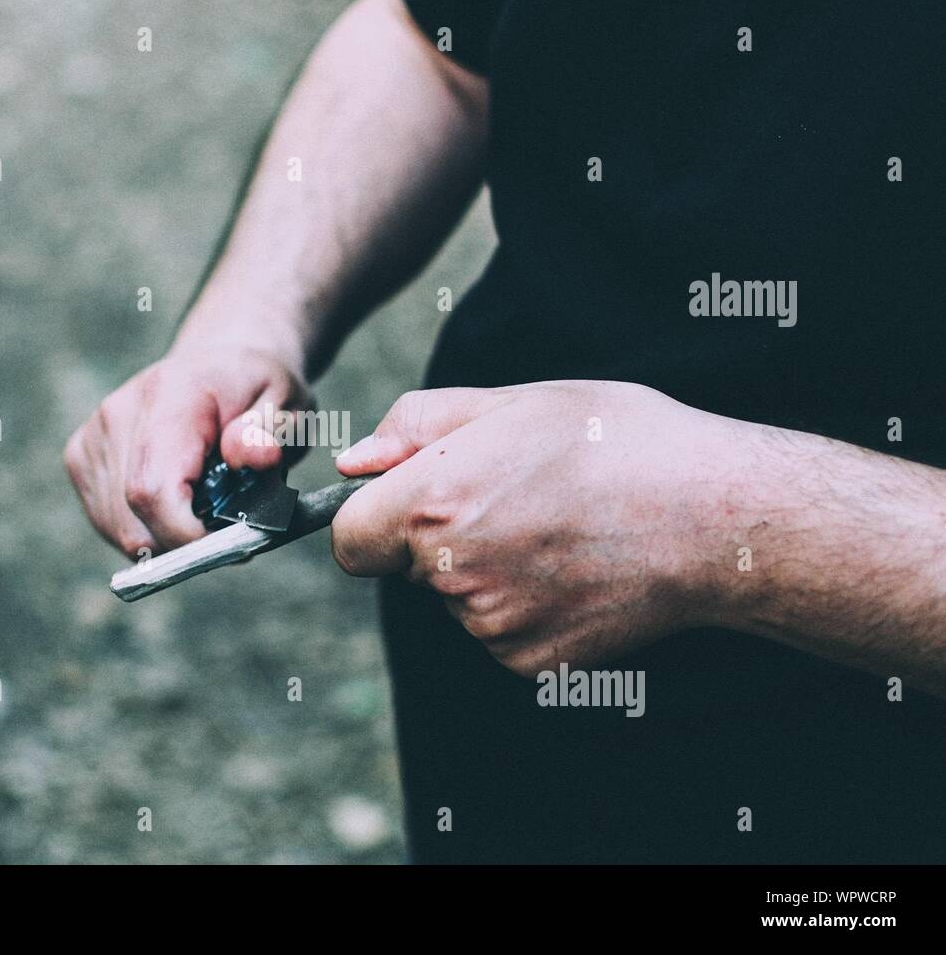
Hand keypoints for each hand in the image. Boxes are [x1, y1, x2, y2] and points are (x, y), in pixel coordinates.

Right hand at [65, 344, 311, 556]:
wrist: (220, 365)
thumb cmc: (257, 391)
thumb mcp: (289, 402)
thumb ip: (274, 431)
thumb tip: (250, 457)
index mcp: (171, 395)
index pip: (153, 488)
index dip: (184, 535)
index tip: (228, 546)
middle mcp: (118, 413)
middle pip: (132, 519)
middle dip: (184, 544)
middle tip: (228, 529)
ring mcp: (94, 436)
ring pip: (119, 530)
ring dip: (166, 539)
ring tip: (204, 506)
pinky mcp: (80, 457)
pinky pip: (109, 522)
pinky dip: (146, 529)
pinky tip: (176, 501)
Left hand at [332, 382, 748, 676]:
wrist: (714, 514)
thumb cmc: (615, 442)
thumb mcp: (511, 402)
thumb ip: (415, 426)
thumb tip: (353, 462)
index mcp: (433, 504)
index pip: (349, 540)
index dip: (371, 519)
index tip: (407, 503)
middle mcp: (452, 574)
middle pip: (407, 565)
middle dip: (437, 535)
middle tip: (516, 495)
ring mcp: (491, 625)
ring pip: (456, 598)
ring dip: (485, 570)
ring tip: (558, 528)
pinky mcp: (529, 661)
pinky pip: (498, 631)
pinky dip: (523, 607)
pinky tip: (573, 569)